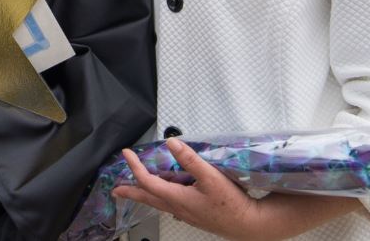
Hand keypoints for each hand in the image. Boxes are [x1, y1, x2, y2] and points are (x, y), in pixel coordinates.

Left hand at [112, 137, 356, 239]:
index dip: (135, 167)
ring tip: (137, 190)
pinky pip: (173, 207)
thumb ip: (190, 159)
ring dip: (146, 196)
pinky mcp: (197, 216)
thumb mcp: (212, 178)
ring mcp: (188, 215)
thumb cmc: (232, 202)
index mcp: (178, 198)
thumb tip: (171, 143)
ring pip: (160, 203)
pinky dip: (163, 200)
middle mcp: (179, 209)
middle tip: (116, 190)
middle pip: (149, 198)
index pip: (148, 182)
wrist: (252, 225)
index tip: (126, 153)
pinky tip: (168, 199)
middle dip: (131, 192)